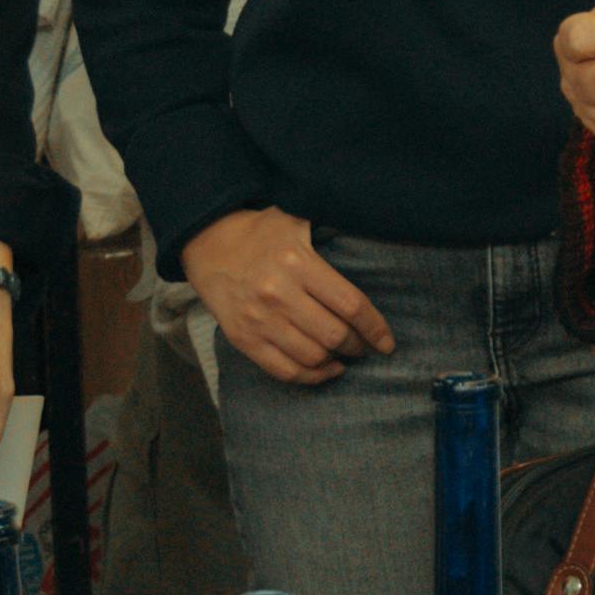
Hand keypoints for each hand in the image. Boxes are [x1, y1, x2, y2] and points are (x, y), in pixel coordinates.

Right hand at [180, 207, 395, 387]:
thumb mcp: (296, 217)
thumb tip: (372, 228)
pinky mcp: (243, 339)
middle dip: (358, 346)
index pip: (350, 304)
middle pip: (334, 335)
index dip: (375, 328)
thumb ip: (331, 225)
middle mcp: (278, 294)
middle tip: (365, 346)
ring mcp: (259, 320)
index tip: (386, 341)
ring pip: (312, 357)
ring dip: (336, 362)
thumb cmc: (261, 232)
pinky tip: (325, 370)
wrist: (207, 243)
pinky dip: (311, 377)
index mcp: (298, 263)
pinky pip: (283, 370)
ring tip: (345, 357)